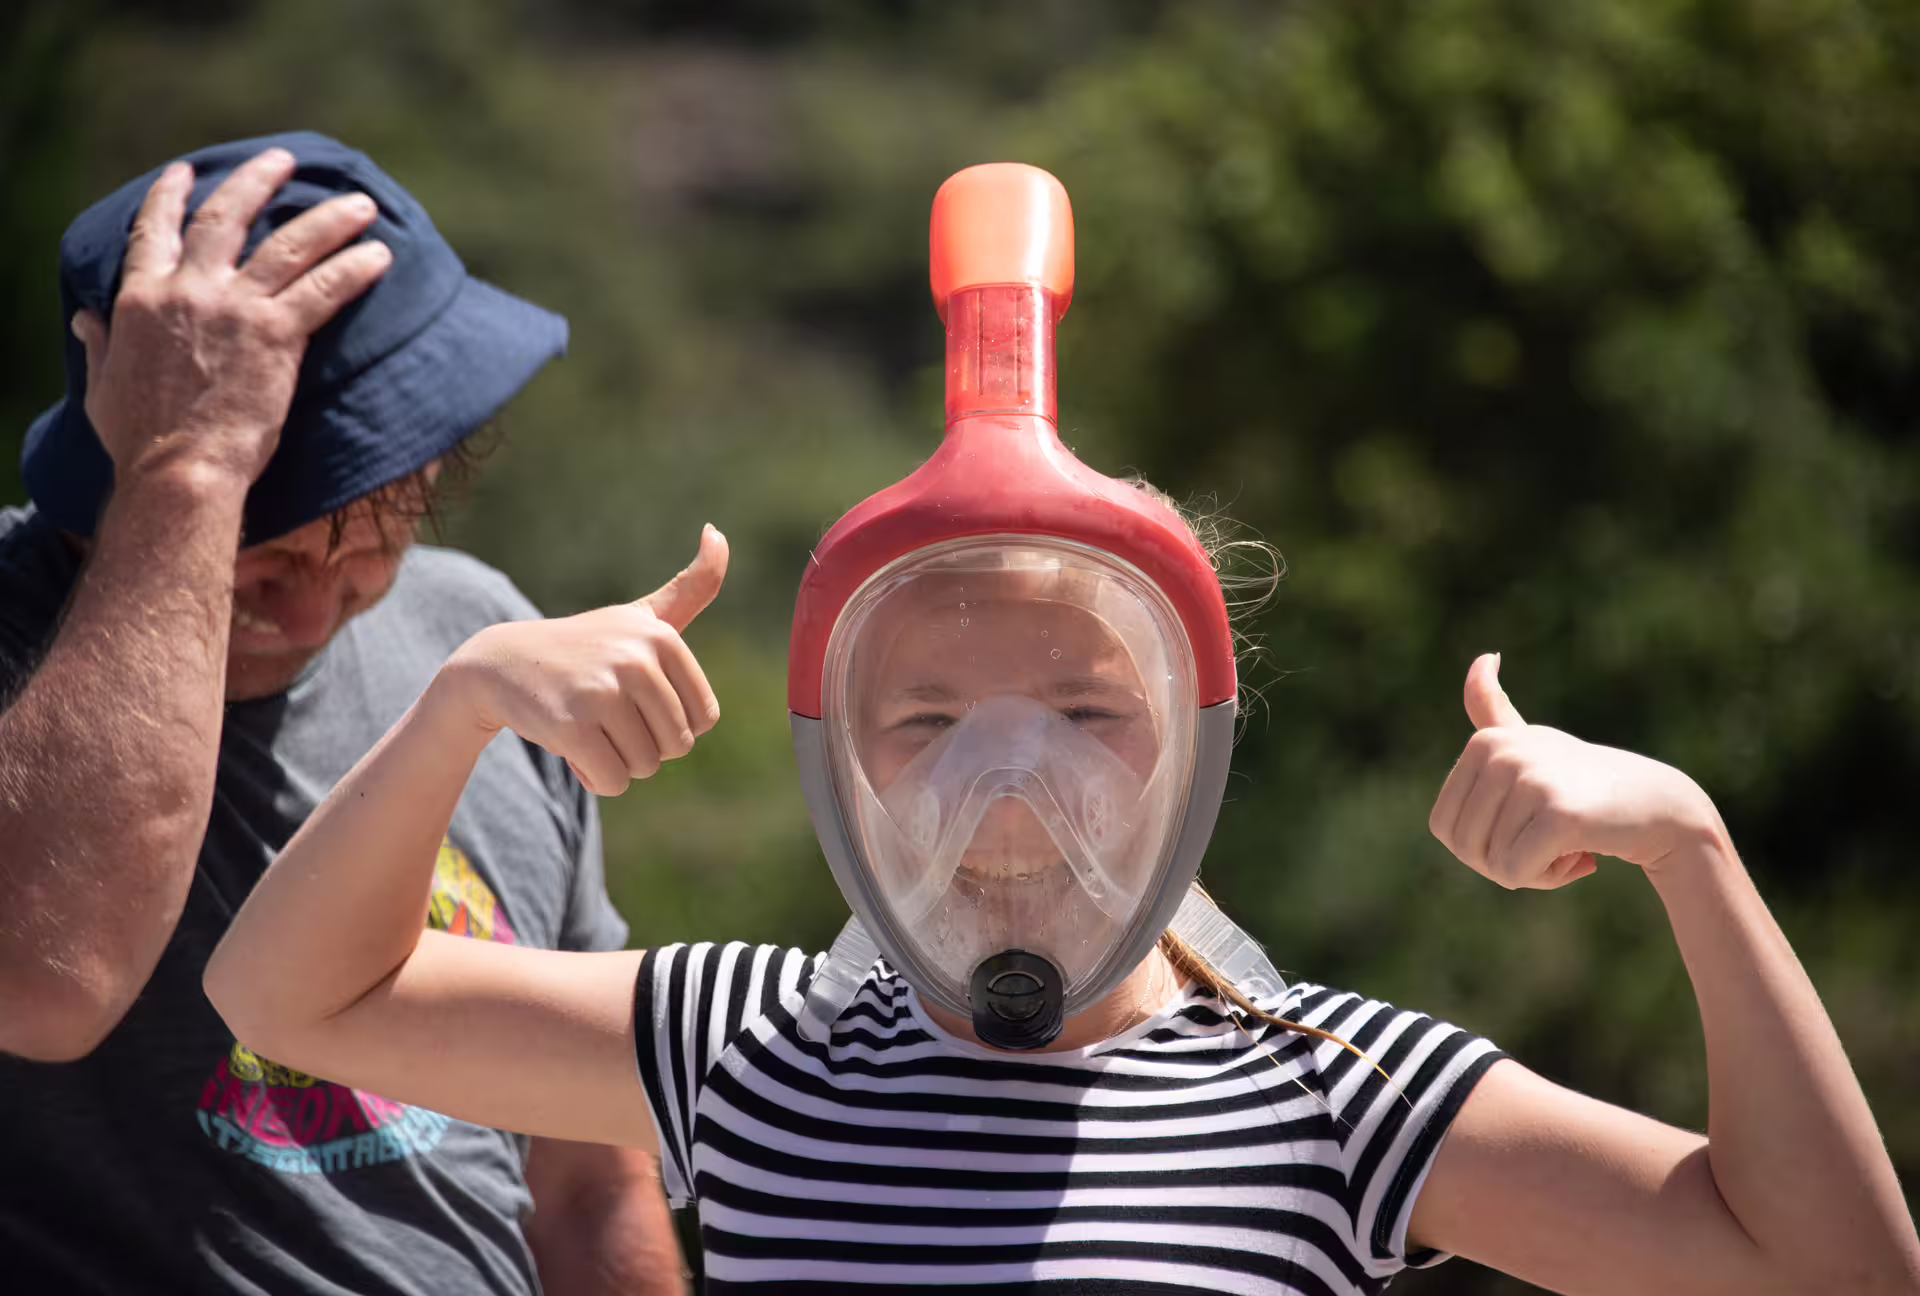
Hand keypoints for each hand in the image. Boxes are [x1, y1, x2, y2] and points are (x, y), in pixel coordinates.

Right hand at [73, 147, 392, 490]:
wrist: (179, 470)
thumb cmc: (140, 440)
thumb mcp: (103, 384)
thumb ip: (100, 343)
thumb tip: (85, 318)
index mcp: (141, 298)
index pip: (152, 231)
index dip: (170, 196)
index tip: (186, 172)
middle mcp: (187, 290)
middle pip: (227, 217)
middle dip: (257, 181)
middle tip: (284, 160)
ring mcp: (235, 308)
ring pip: (288, 244)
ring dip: (328, 219)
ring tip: (361, 204)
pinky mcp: (277, 334)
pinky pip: (324, 289)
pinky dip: (354, 269)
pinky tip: (380, 256)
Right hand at [446, 526, 728, 796]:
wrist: (500, 664)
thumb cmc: (584, 646)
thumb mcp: (641, 616)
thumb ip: (692, 587)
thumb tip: (717, 531)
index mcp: (663, 637)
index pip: (703, 718)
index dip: (671, 722)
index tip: (637, 700)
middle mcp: (636, 659)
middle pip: (677, 745)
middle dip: (645, 745)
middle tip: (609, 717)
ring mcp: (603, 691)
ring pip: (646, 766)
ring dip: (619, 761)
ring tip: (590, 726)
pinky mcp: (573, 726)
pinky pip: (614, 781)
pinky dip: (596, 778)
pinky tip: (573, 748)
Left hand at [1428, 653, 1721, 886]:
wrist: (1660, 805)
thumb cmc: (1585, 780)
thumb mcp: (1532, 742)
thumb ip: (1495, 710)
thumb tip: (1483, 656)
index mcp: (1484, 742)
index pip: (1444, 828)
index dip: (1482, 847)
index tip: (1526, 825)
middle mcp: (1501, 753)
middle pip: (1465, 849)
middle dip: (1505, 862)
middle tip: (1551, 841)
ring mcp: (1529, 779)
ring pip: (1493, 865)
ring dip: (1533, 871)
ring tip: (1570, 842)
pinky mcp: (1556, 813)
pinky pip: (1516, 873)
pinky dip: (1549, 877)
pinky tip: (1583, 855)